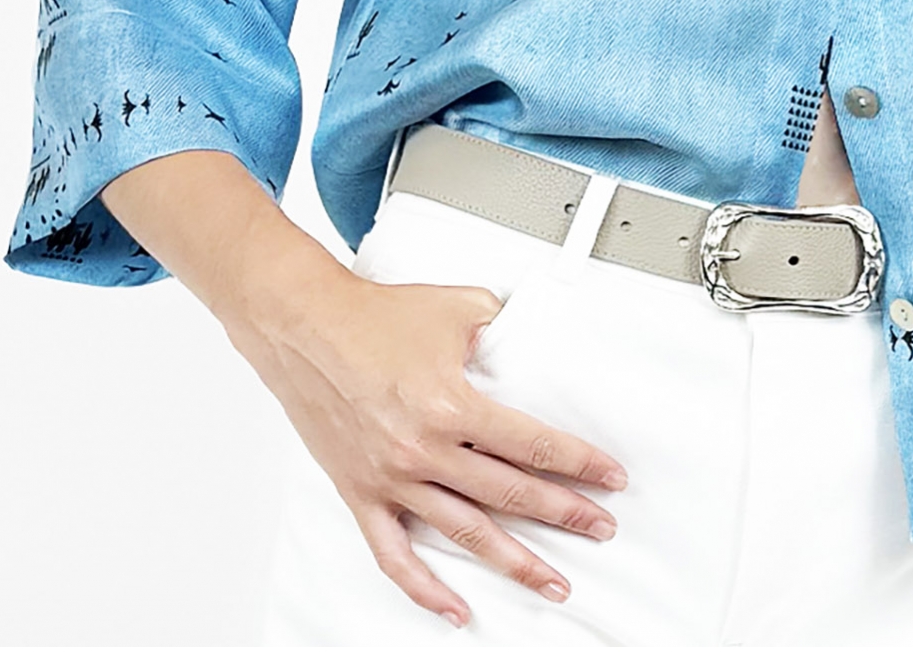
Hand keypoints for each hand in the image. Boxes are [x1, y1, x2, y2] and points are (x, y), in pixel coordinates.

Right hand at [238, 264, 628, 627]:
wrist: (304, 326)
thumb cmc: (373, 315)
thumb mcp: (458, 304)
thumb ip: (500, 324)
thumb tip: (526, 337)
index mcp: (451, 405)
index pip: (533, 445)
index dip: (579, 464)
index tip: (607, 477)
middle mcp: (424, 450)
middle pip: (511, 494)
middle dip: (565, 514)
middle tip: (599, 527)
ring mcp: (393, 478)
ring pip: (467, 533)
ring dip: (515, 562)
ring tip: (552, 580)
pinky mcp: (363, 493)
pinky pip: (396, 555)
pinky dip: (426, 589)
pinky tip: (456, 607)